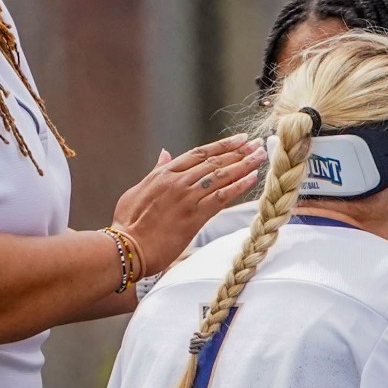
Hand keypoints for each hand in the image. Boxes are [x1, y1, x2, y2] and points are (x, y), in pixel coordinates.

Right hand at [111, 135, 266, 275]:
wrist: (127, 248)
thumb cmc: (128, 223)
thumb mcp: (138, 189)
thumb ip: (155, 171)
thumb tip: (165, 153)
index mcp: (163, 174)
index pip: (198, 153)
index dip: (222, 145)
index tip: (239, 139)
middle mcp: (177, 181)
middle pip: (214, 162)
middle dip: (238, 152)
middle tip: (257, 145)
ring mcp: (187, 198)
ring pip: (221, 176)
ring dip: (244, 164)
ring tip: (260, 156)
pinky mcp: (194, 216)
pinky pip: (222, 197)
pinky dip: (239, 186)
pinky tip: (252, 178)